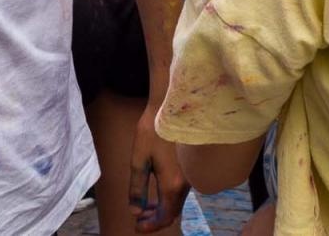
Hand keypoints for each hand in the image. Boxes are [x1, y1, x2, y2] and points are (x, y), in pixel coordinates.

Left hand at [130, 104, 187, 231]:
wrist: (173, 105)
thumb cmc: (153, 130)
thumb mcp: (139, 160)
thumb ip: (137, 188)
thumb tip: (135, 211)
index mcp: (172, 184)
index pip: (164, 217)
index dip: (150, 226)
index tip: (136, 226)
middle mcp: (187, 183)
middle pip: (173, 211)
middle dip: (156, 218)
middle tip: (139, 217)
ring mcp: (192, 174)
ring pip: (178, 201)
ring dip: (163, 207)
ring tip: (145, 206)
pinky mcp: (193, 166)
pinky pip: (182, 190)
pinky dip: (170, 197)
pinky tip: (158, 191)